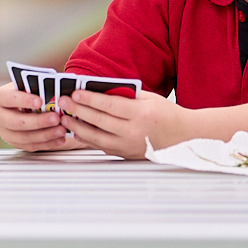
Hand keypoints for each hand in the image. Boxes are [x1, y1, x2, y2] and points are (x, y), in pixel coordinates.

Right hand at [0, 82, 81, 151]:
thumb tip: (53, 92)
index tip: (40, 101)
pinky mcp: (15, 143)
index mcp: (0, 98)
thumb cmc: (27, 93)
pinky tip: (59, 138)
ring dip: (45, 135)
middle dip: (38, 121)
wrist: (20, 106)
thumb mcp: (28, 86)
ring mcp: (5, 132)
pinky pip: (31, 146)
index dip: (24, 100)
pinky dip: (47, 143)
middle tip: (55, 118)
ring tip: (61, 130)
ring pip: (24, 137)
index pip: (9, 98)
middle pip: (16, 122)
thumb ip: (36, 88)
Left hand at [58, 87, 181, 158]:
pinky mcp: (125, 155)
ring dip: (78, 127)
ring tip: (65, 118)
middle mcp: (134, 132)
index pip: (110, 106)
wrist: (183, 137)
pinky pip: (102, 147)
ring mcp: (129, 146)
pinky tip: (77, 131)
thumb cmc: (167, 114)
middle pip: (99, 121)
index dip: (90, 99)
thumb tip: (98, 92)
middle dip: (78, 111)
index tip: (74, 93)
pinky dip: (87, 139)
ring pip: (96, 138)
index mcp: (141, 114)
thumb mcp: (149, 99)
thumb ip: (125, 96)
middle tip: (63, 103)